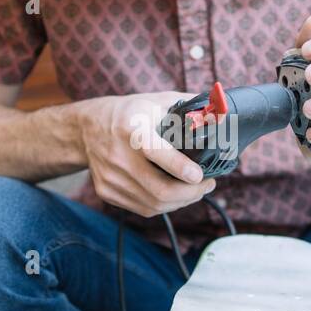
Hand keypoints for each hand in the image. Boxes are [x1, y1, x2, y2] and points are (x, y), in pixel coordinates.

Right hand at [76, 92, 217, 217]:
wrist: (87, 129)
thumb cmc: (130, 113)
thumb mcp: (156, 101)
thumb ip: (189, 107)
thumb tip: (222, 112)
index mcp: (130, 129)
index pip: (154, 151)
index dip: (179, 167)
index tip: (200, 175)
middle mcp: (117, 156)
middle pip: (159, 188)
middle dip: (191, 193)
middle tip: (208, 184)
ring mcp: (110, 178)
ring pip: (154, 203)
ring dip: (181, 202)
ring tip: (196, 191)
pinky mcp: (107, 192)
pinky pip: (143, 208)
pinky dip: (164, 205)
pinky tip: (175, 196)